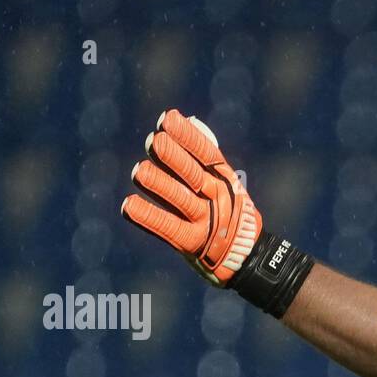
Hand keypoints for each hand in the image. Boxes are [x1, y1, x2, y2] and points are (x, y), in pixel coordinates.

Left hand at [121, 110, 262, 284]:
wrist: (247, 257)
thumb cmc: (229, 212)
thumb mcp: (225, 181)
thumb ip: (204, 154)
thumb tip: (185, 119)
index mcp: (224, 179)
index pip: (206, 153)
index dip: (187, 136)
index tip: (167, 120)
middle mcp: (217, 197)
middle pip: (193, 175)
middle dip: (173, 158)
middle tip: (154, 142)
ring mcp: (206, 221)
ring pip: (180, 199)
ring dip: (159, 185)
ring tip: (138, 172)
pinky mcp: (192, 243)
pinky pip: (168, 228)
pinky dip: (148, 217)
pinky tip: (129, 206)